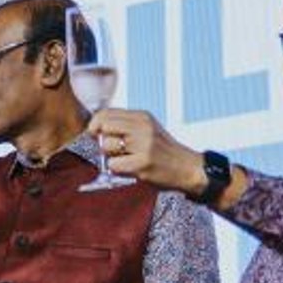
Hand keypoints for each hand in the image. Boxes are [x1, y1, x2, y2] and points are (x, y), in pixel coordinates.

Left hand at [87, 108, 205, 193]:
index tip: (96, 134)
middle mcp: (143, 127)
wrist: (187, 168)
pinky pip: (113, 165)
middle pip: (103, 127)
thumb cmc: (162, 151)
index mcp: (142, 117)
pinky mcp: (143, 162)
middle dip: (102, 140)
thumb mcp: (146, 130)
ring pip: (106, 146)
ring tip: (127, 159)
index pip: (106, 113)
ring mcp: (144, 144)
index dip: (95, 125)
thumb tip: (94, 128)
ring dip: (111, 157)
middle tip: (114, 150)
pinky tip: (132, 169)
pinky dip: (118, 170)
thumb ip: (123, 126)